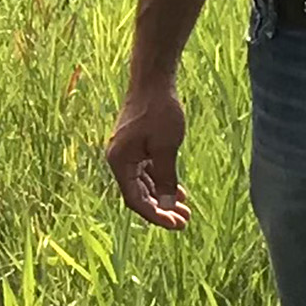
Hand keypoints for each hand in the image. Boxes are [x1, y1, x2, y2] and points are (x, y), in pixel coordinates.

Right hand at [104, 81, 190, 228]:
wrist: (153, 81)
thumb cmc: (159, 111)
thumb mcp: (166, 148)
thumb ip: (166, 179)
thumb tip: (167, 207)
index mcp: (120, 162)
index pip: (135, 200)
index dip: (155, 215)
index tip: (176, 224)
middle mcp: (120, 160)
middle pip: (139, 195)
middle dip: (162, 210)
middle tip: (184, 222)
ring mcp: (128, 153)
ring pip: (145, 185)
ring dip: (164, 198)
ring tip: (186, 211)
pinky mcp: (137, 146)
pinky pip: (148, 172)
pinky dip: (162, 183)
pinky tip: (180, 192)